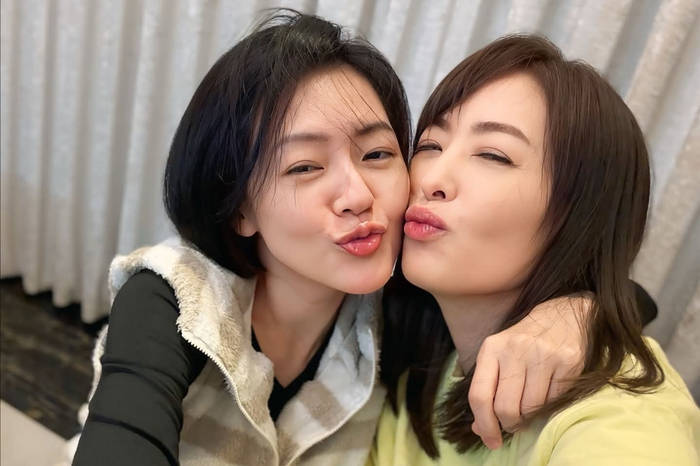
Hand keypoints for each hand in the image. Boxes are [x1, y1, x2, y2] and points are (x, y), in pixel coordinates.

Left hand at [469, 295, 588, 449]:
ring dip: (530, 419)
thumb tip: (479, 429)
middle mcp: (515, 349)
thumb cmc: (524, 342)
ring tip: (530, 411)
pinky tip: (546, 398)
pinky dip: (549, 407)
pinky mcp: (568, 361)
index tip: (490, 439)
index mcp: (491, 348)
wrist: (563, 315)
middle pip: (505, 407)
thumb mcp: (498, 356)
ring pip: (531, 408)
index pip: (479, 395)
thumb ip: (486, 389)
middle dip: (509, 424)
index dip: (483, 424)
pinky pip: (554, 401)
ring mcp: (543, 355)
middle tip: (514, 425)